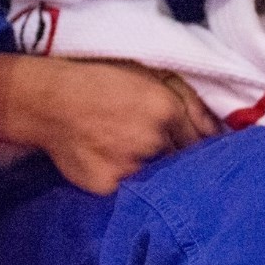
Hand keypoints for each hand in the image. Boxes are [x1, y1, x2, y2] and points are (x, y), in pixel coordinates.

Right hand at [33, 58, 217, 193]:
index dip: (196, 147)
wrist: (47, 100)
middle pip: (180, 161)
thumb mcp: (148, 74)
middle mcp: (152, 139)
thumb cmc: (98, 80)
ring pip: (156, 178)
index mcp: (165, 108)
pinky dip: (123, 182)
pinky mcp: (109, 184)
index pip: (199, 142)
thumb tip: (218, 131)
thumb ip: (188, 100)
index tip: (194, 151)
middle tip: (151, 148)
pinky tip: (107, 162)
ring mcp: (129, 165)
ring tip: (124, 152)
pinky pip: (128, 190)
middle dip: (174, 159)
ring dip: (150, 171)